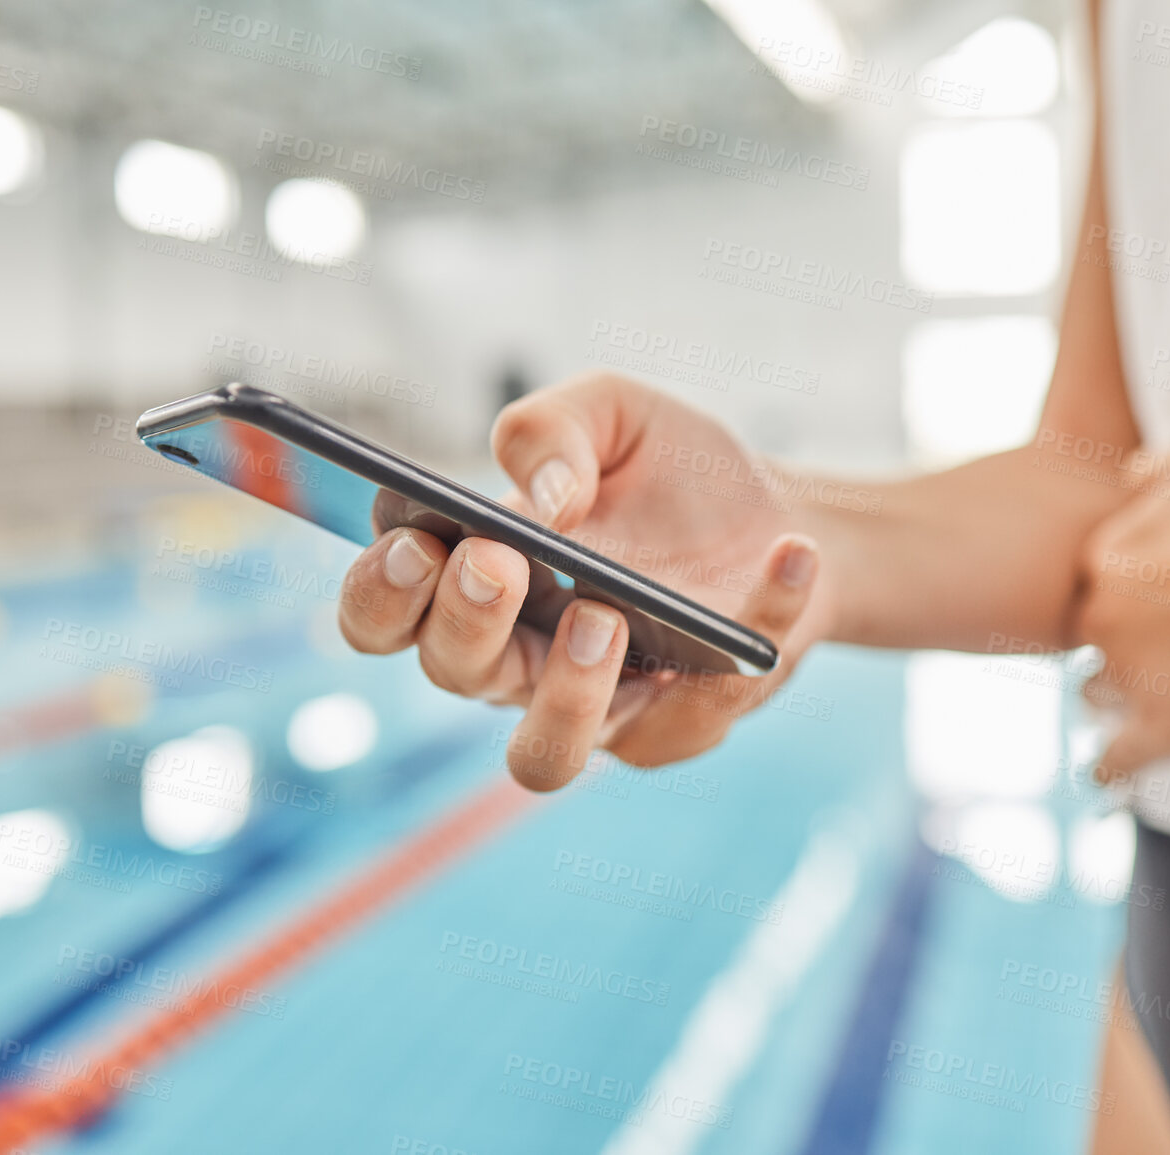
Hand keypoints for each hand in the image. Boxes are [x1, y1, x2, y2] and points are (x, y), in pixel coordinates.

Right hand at [338, 373, 833, 789]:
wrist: (773, 517)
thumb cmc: (665, 472)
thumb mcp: (608, 412)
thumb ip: (551, 428)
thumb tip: (546, 504)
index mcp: (472, 582)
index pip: (383, 618)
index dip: (380, 594)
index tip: (417, 541)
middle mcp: (518, 660)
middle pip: (456, 676)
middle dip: (466, 622)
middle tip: (501, 563)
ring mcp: (598, 705)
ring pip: (544, 755)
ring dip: (565, 693)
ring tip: (605, 614)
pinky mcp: (683, 724)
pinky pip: (709, 706)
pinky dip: (759, 619)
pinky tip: (789, 553)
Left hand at [1072, 442, 1169, 777]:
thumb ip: (1150, 473)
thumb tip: (1126, 477)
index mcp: (1102, 558)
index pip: (1085, 582)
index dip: (1115, 592)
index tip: (1143, 595)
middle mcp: (1101, 619)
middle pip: (1085, 638)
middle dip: (1111, 640)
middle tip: (1152, 641)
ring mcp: (1130, 676)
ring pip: (1095, 692)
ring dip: (1112, 693)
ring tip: (1138, 695)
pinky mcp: (1167, 725)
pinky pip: (1118, 756)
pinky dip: (1110, 768)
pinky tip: (1102, 777)